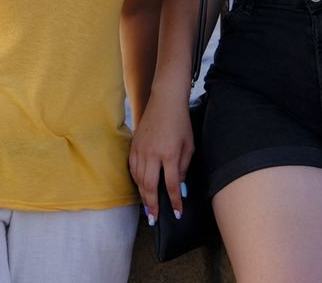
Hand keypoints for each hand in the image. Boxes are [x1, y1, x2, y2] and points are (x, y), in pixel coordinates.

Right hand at [129, 99, 193, 224]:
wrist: (165, 101)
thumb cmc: (180, 123)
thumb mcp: (189, 145)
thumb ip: (184, 167)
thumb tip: (179, 186)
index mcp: (170, 154)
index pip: (172, 185)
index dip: (175, 201)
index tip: (177, 213)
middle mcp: (152, 154)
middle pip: (150, 186)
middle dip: (153, 205)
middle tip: (154, 219)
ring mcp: (141, 149)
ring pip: (139, 179)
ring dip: (143, 196)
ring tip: (147, 208)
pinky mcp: (134, 145)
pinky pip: (132, 169)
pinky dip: (136, 181)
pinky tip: (141, 188)